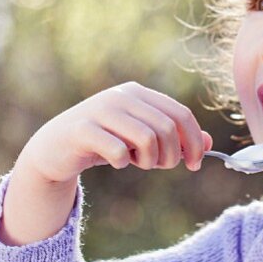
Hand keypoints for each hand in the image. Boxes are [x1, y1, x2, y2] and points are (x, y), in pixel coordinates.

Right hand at [17, 81, 212, 185]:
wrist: (54, 148)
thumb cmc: (103, 143)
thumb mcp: (140, 139)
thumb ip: (172, 138)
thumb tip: (208, 142)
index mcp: (138, 93)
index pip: (180, 114)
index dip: (194, 141)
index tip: (195, 164)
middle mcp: (121, 97)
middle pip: (167, 128)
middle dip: (171, 156)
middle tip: (160, 167)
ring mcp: (100, 110)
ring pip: (147, 138)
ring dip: (149, 160)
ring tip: (137, 162)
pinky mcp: (82, 130)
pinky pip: (118, 150)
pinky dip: (123, 162)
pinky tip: (116, 162)